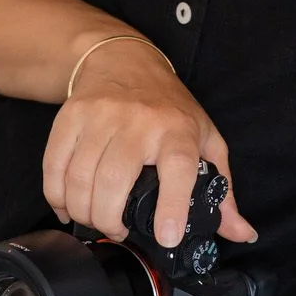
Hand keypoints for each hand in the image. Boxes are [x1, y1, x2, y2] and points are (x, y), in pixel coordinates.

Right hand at [42, 38, 257, 249]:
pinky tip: (67, 207)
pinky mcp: (71, 116)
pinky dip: (56, 195)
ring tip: (94, 220)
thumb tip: (241, 232)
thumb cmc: (168, 106)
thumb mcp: (205, 139)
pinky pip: (54, 165)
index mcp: (178, 129)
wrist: (125, 59)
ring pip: (80, 178)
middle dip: (109, 221)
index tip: (167, 236)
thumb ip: (223, 191)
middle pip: (113, 181)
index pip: (178, 168)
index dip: (172, 206)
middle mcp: (138, 121)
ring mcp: (100, 116)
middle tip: (116, 231)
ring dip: (83, 212)